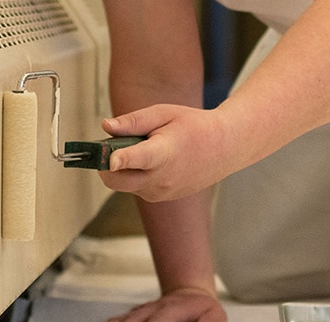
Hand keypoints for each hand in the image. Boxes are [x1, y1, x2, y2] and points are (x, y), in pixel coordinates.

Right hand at [88, 288, 226, 321]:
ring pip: (124, 318)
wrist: (191, 294)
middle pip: (137, 319)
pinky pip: (119, 319)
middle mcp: (156, 308)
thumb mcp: (217, 317)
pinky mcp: (137, 314)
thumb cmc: (204, 310)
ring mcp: (144, 310)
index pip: (161, 320)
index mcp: (175, 310)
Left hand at [99, 104, 232, 201]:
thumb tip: (105, 126)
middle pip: (116, 181)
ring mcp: (161, 192)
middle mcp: (161, 179)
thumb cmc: (194, 127)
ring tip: (144, 150)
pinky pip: (137, 188)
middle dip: (105, 165)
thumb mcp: (164, 114)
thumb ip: (133, 121)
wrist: (224, 148)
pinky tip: (154, 161)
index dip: (119, 159)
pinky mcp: (161, 198)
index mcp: (164, 154)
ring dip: (123, 170)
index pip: (137, 160)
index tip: (109, 158)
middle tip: (111, 146)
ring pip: (124, 185)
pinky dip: (135, 176)